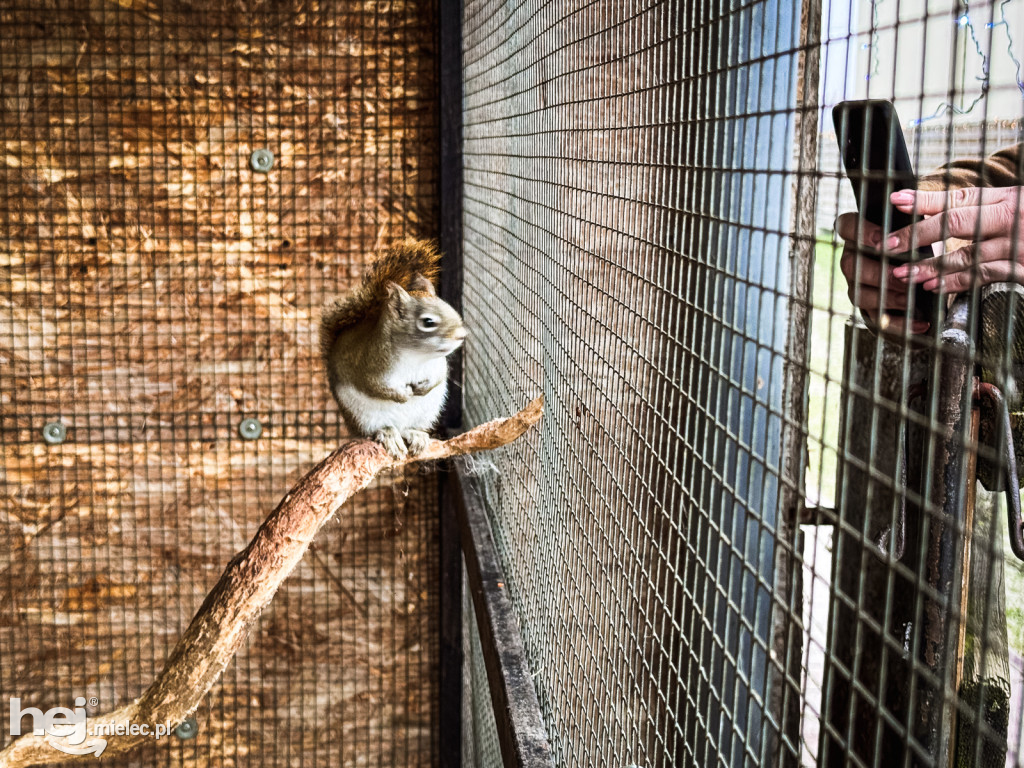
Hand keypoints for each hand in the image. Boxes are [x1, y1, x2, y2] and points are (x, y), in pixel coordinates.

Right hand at [836, 212, 927, 333]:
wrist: (926, 276)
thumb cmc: (919, 244)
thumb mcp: (918, 227)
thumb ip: (912, 217)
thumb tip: (907, 201)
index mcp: (860, 235)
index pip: (847, 225)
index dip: (861, 232)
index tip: (883, 239)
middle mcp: (853, 260)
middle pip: (850, 264)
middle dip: (877, 271)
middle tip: (902, 274)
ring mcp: (858, 286)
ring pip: (858, 293)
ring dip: (885, 296)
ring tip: (911, 298)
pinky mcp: (871, 309)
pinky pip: (878, 320)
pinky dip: (901, 323)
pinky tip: (922, 322)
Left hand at [887, 186, 1023, 292]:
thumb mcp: (1014, 204)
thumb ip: (980, 206)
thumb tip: (932, 206)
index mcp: (1007, 199)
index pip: (958, 198)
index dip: (925, 201)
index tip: (896, 201)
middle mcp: (1009, 220)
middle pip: (956, 223)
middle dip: (917, 234)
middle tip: (888, 245)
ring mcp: (1016, 246)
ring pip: (966, 256)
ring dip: (931, 266)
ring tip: (904, 274)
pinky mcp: (1023, 269)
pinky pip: (984, 277)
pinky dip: (956, 282)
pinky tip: (934, 287)